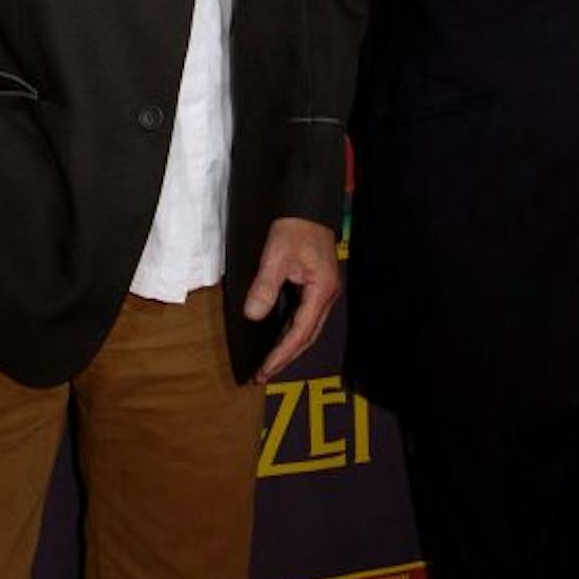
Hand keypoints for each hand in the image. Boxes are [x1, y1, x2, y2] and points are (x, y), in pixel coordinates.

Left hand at [244, 217, 340, 382]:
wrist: (307, 204)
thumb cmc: (295, 227)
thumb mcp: (276, 256)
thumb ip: (265, 287)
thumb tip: (253, 316)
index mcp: (321, 291)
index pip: (300, 333)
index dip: (281, 354)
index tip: (264, 370)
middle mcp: (326, 296)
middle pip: (307, 336)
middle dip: (285, 357)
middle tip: (263, 374)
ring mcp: (323, 291)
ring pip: (307, 328)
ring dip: (288, 346)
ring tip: (268, 362)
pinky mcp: (316, 286)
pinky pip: (304, 316)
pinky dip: (290, 331)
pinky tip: (277, 337)